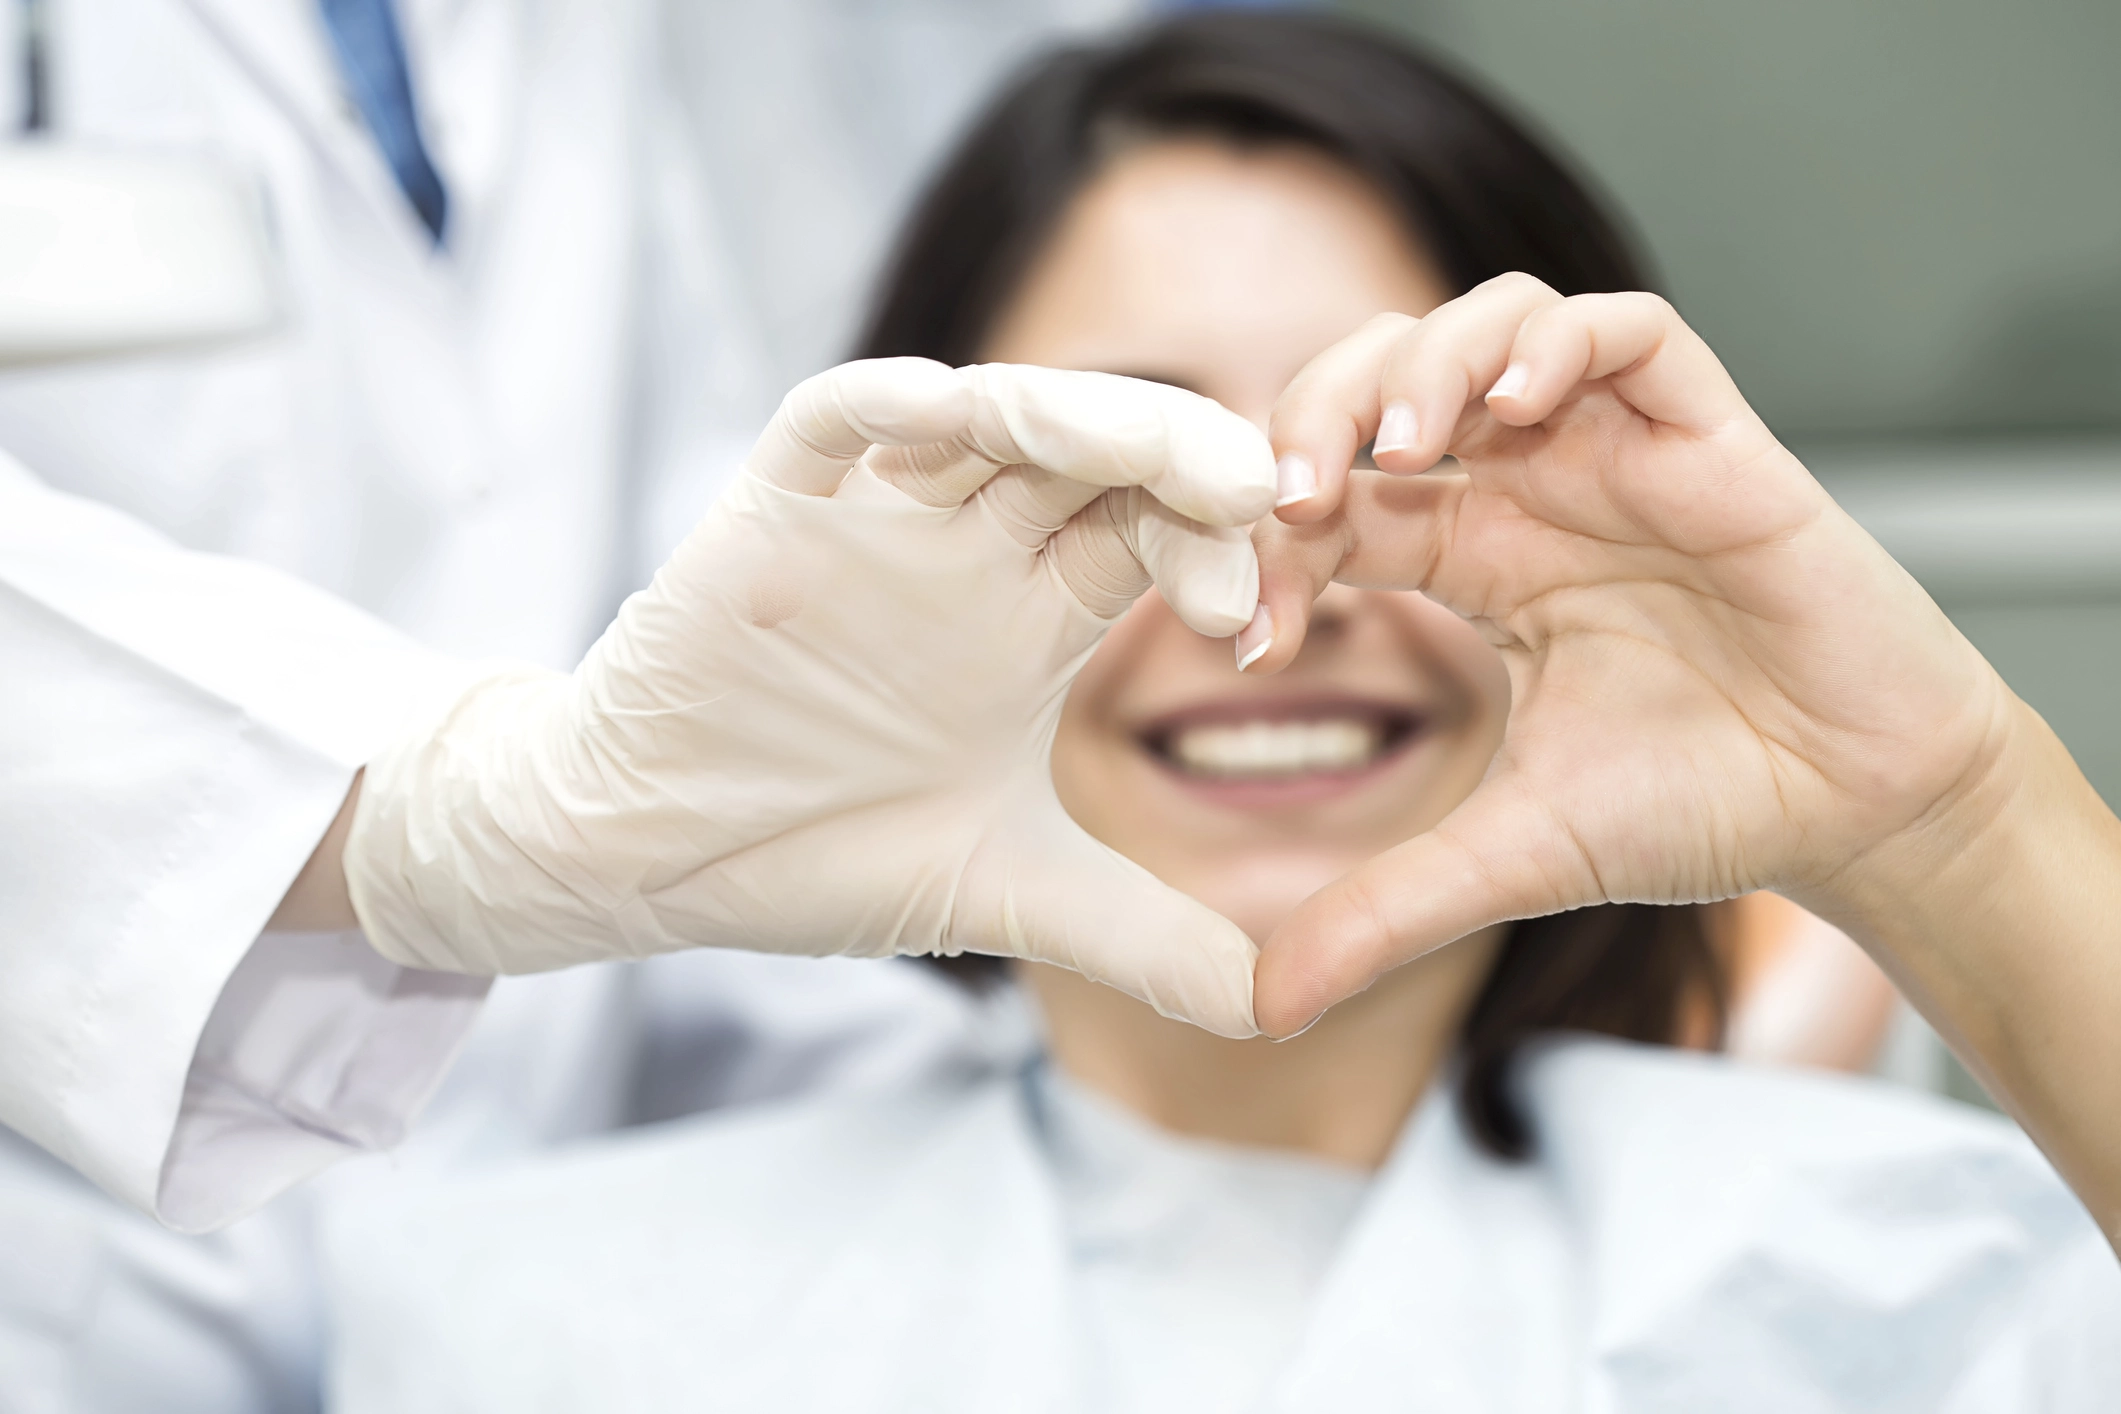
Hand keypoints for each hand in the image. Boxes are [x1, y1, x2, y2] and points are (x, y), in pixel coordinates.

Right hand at [345, 358, 1275, 1036]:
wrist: (653, 855)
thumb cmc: (817, 851)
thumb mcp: (1007, 894)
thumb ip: (1144, 939)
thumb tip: (1280, 1014)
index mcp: (1035, 614)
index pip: (1155, 535)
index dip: (1218, 554)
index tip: (1256, 623)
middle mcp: (969, 547)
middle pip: (1097, 456)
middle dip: (1179, 459)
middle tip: (1255, 494)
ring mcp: (874, 518)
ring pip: (988, 417)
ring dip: (1072, 415)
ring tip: (1151, 449)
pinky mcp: (771, 510)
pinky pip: (832, 423)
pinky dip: (888, 406)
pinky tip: (950, 412)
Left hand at [1246, 276, 2016, 1037]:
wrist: (1858, 809)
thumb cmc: (1701, 806)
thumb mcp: (1510, 858)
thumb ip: (1385, 911)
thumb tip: (1263, 1008)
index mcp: (1473, 560)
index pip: (1335, 503)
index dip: (1272, 542)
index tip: (1250, 633)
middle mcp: (1532, 489)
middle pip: (1387, 380)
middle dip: (1316, 413)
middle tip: (1290, 493)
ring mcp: (1617, 452)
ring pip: (1492, 326)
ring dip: (1424, 363)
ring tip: (1396, 448)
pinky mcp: (1710, 437)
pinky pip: (1627, 330)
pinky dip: (1557, 342)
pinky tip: (1515, 407)